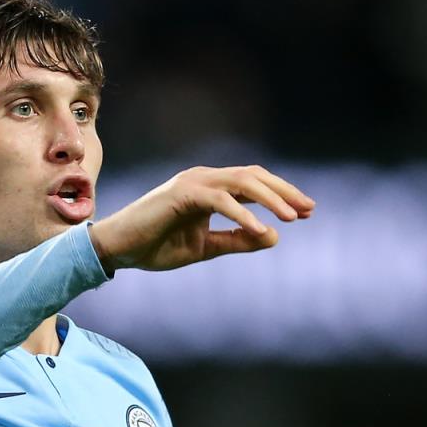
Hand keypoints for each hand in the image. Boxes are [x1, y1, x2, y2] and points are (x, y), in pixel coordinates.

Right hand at [88, 165, 313, 272]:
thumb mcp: (205, 247)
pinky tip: (260, 229)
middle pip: (254, 176)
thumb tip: (275, 237)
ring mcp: (192, 183)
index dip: (281, 195)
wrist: (117, 250)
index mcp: (209, 189)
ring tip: (292, 218)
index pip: (253, 184)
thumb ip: (237, 241)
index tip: (306, 213)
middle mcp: (203, 179)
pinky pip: (220, 200)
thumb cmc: (155, 247)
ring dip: (270, 199)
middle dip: (284, 192)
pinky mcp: (182, 193)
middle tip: (309, 210)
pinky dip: (242, 214)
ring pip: (242, 182)